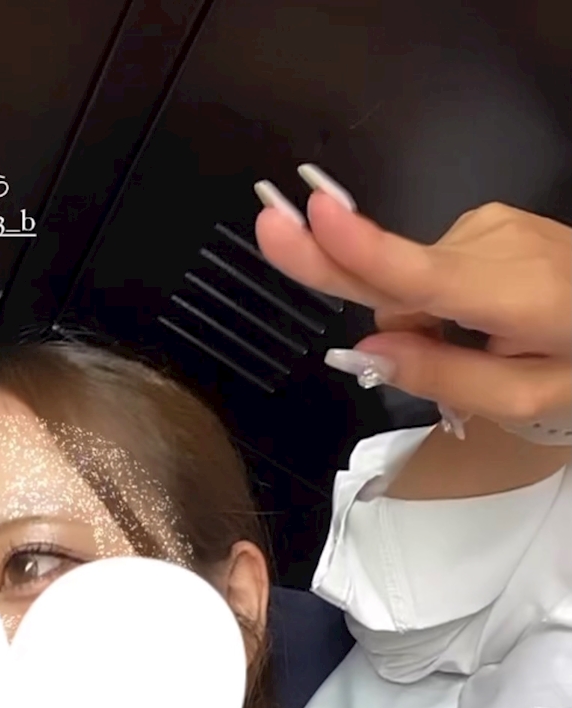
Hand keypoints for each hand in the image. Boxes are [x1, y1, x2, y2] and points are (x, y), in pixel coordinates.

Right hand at [255, 184, 571, 427]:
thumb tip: (366, 353)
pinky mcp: (486, 221)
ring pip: (411, 285)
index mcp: (508, 292)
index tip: (311, 217)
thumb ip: (445, 379)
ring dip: (424, 322)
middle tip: (276, 236)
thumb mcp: (524, 396)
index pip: (418, 274)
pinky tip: (481, 320)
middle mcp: (487, 242)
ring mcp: (487, 224)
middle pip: (393, 278)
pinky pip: (433, 269)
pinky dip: (441, 302)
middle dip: (356, 290)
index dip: (360, 250)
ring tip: (479, 349)